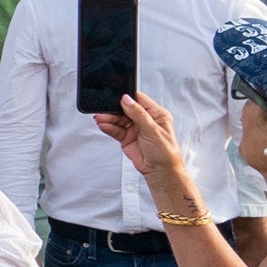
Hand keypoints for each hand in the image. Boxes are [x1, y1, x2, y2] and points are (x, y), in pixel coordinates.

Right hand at [93, 91, 198, 208]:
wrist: (160, 171)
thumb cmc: (165, 152)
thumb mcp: (153, 130)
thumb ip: (139, 114)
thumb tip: (127, 99)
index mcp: (156, 114)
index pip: (139, 100)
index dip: (127, 97)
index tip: (115, 95)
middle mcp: (145, 120)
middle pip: (125, 109)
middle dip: (114, 109)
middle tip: (103, 109)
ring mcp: (135, 128)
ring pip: (118, 119)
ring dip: (108, 118)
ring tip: (100, 119)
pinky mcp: (127, 137)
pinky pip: (115, 129)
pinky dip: (108, 127)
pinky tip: (103, 125)